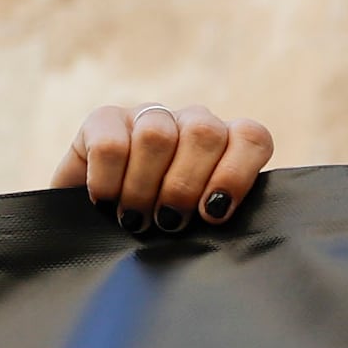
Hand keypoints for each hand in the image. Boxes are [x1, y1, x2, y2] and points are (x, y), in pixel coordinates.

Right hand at [53, 101, 272, 234]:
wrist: (96, 227)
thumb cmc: (160, 231)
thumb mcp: (196, 227)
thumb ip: (216, 218)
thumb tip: (223, 229)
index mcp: (226, 145)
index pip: (251, 138)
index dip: (236, 175)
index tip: (214, 213)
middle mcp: (190, 123)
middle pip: (204, 134)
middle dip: (185, 187)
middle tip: (169, 222)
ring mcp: (149, 116)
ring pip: (157, 136)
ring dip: (144, 188)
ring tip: (136, 219)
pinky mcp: (103, 120)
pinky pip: (111, 145)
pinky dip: (109, 182)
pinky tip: (106, 202)